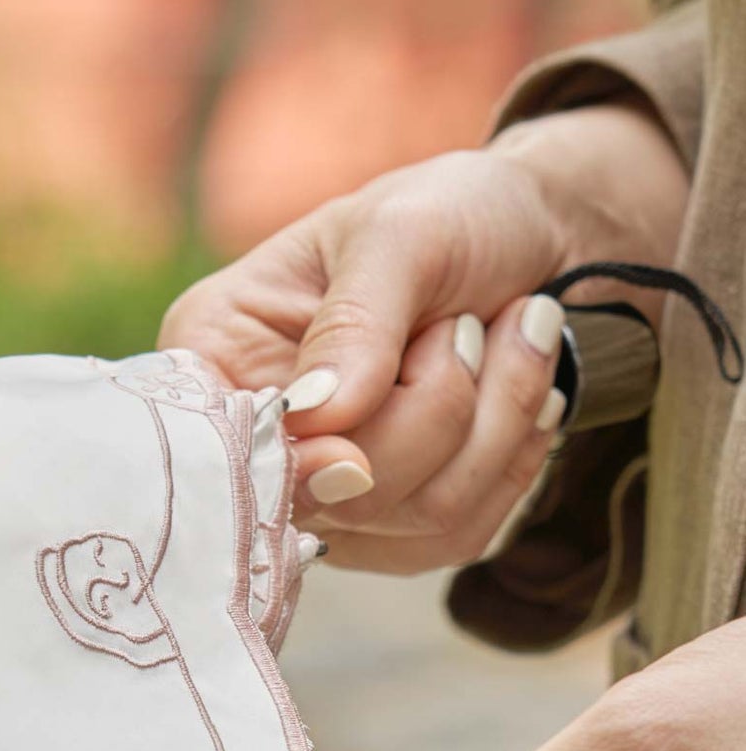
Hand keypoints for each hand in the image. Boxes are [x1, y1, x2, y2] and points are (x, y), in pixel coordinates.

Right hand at [159, 102, 688, 572]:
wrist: (541, 237)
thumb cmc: (452, 216)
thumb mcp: (399, 232)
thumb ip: (354, 321)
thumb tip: (318, 416)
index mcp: (217, 356)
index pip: (209, 451)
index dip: (279, 464)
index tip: (349, 446)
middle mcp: (259, 440)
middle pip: (329, 496)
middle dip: (432, 410)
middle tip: (468, 326)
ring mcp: (328, 496)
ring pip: (410, 518)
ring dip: (493, 423)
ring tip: (511, 336)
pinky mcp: (398, 530)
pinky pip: (456, 534)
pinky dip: (512, 459)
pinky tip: (525, 395)